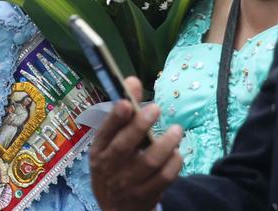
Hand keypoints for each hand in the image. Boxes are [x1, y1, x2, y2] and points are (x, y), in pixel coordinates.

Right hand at [89, 77, 182, 210]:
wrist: (116, 210)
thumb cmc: (113, 168)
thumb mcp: (108, 145)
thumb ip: (121, 115)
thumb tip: (132, 80)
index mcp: (99, 151)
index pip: (105, 132)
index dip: (115, 117)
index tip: (125, 102)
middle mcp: (110, 167)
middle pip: (126, 145)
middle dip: (141, 125)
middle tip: (155, 108)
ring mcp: (128, 183)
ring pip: (150, 161)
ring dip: (166, 143)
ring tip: (176, 130)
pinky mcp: (146, 195)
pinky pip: (165, 177)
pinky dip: (174, 163)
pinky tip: (178, 153)